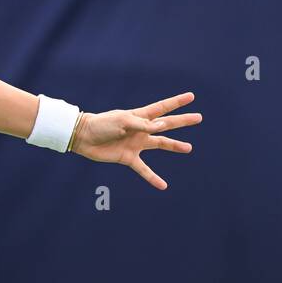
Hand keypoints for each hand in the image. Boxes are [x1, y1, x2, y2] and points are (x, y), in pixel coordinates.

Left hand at [70, 91, 201, 190]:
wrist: (82, 137)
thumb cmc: (101, 124)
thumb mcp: (122, 121)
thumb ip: (142, 124)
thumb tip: (162, 126)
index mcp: (139, 116)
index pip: (162, 107)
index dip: (177, 102)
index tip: (191, 96)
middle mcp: (141, 129)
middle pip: (166, 124)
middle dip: (182, 120)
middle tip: (199, 117)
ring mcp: (136, 144)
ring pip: (160, 144)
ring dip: (174, 146)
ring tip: (189, 148)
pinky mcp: (128, 157)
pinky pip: (143, 169)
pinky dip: (153, 177)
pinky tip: (163, 186)